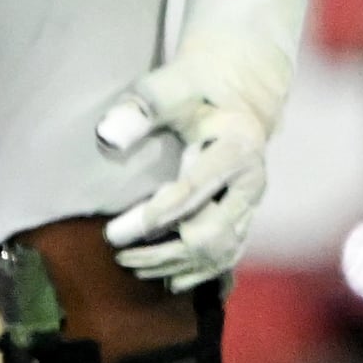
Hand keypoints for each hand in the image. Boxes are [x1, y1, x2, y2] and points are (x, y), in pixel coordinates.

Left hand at [97, 0, 307, 289]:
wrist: (239, 87)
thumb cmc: (197, 83)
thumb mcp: (171, 83)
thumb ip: (142, 106)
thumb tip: (109, 137)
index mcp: (239, 147)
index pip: (194, 192)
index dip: (152, 217)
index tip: (111, 231)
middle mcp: (253, 181)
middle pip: (210, 234)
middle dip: (161, 251)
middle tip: (117, 253)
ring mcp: (252, 201)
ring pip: (219, 252)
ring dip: (174, 266)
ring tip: (131, 266)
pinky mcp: (246, 214)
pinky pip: (227, 255)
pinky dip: (197, 272)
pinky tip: (166, 278)